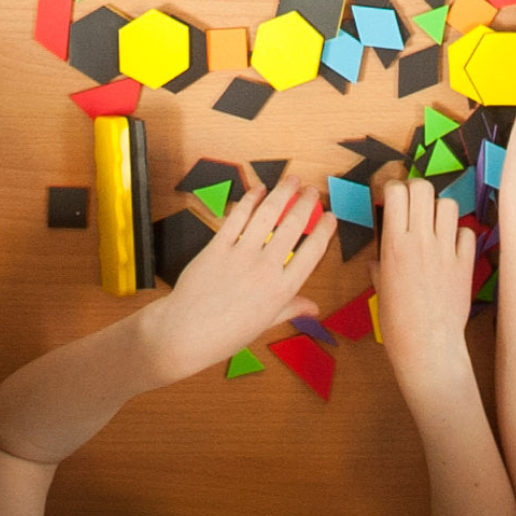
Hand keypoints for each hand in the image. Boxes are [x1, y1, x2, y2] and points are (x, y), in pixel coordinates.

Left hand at [146, 176, 335, 382]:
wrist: (185, 334)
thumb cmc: (225, 334)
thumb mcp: (265, 324)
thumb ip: (291, 309)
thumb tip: (314, 307)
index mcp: (281, 290)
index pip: (313, 252)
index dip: (325, 230)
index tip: (330, 217)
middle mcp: (265, 269)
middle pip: (293, 225)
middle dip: (306, 203)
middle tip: (311, 191)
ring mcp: (241, 255)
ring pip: (268, 214)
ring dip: (282, 192)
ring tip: (291, 180)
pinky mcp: (218, 247)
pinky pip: (238, 217)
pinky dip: (250, 199)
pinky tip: (259, 189)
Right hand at [375, 178, 477, 404]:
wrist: (427, 347)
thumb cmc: (397, 323)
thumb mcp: (380, 290)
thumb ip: (379, 267)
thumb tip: (376, 260)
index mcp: (394, 245)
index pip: (397, 192)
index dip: (394, 189)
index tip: (393, 196)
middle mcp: (421, 241)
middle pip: (423, 188)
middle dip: (417, 190)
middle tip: (414, 204)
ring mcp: (446, 250)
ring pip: (448, 204)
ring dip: (440, 210)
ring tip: (434, 225)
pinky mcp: (466, 262)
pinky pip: (467, 232)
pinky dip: (460, 235)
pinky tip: (452, 247)